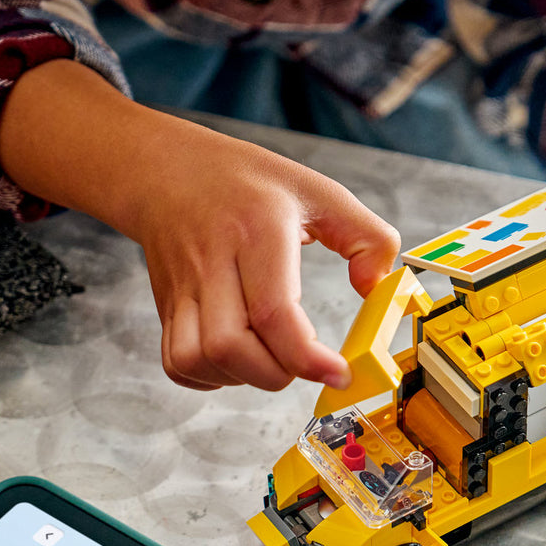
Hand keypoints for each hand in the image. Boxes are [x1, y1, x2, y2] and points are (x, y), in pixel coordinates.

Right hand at [128, 128, 398, 390]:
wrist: (166, 167)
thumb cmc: (246, 182)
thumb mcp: (319, 192)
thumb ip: (367, 237)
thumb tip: (378, 288)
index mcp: (257, 230)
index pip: (274, 312)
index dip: (308, 358)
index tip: (339, 373)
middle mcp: (212, 260)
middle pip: (229, 346)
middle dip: (277, 374)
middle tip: (305, 364)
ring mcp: (183, 285)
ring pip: (197, 359)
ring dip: (242, 378)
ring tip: (273, 361)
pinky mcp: (166, 304)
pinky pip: (176, 361)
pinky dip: (209, 377)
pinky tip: (239, 361)